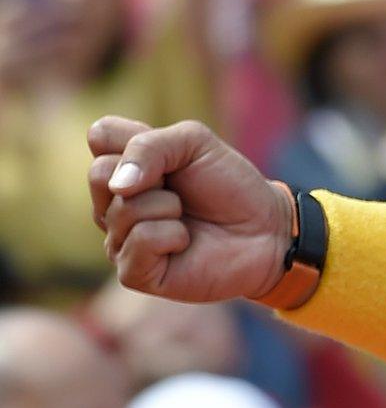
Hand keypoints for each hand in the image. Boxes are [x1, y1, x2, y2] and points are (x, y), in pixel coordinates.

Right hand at [87, 117, 292, 303]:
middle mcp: (111, 204)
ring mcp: (118, 239)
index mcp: (122, 168)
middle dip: (154, 175)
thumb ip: (148, 146)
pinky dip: (172, 236)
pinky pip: (140, 241)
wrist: (264, 228)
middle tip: (181, 190)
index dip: (139, 140)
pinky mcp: (133, 272)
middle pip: (100, 174)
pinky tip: (185, 242)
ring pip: (123, 209)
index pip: (101, 135)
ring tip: (185, 216)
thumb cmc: (228, 184)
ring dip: (169, 207)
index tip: (174, 155)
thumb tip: (118, 185)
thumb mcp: (195, 143)